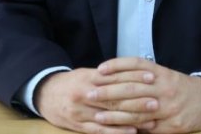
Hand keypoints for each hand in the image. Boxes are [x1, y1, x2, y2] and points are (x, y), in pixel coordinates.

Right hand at [36, 68, 156, 133]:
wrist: (44, 94)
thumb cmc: (71, 83)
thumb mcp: (86, 73)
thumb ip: (106, 75)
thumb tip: (131, 72)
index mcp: (89, 77)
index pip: (116, 77)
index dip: (134, 77)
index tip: (151, 77)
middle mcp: (86, 94)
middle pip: (115, 97)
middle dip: (137, 100)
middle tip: (156, 101)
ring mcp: (81, 111)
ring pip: (110, 115)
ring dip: (132, 118)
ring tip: (151, 119)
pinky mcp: (78, 125)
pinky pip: (100, 130)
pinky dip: (117, 132)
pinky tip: (132, 132)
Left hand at [90, 58, 200, 133]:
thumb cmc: (180, 87)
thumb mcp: (164, 75)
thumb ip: (143, 76)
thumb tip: (114, 79)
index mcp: (161, 72)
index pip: (135, 65)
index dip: (116, 66)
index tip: (98, 70)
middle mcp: (163, 87)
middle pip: (131, 88)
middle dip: (108, 92)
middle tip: (90, 93)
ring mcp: (168, 107)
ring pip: (137, 110)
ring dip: (115, 114)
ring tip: (97, 116)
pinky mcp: (173, 124)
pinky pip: (149, 128)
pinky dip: (133, 129)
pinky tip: (118, 131)